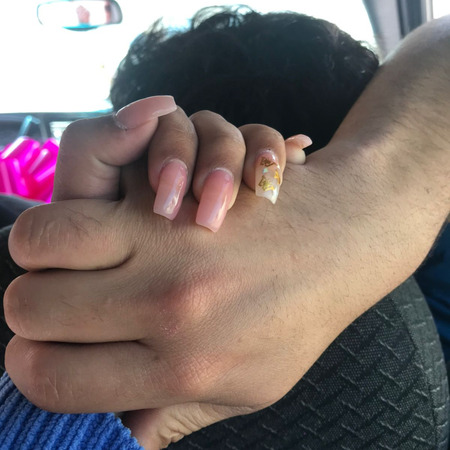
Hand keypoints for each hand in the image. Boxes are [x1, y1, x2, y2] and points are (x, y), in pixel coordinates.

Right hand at [5, 103, 316, 447]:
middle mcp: (169, 306)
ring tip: (75, 250)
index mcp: (182, 369)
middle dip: (31, 303)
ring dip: (44, 245)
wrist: (345, 238)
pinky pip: (85, 184)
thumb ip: (174, 415)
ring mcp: (168, 239)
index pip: (50, 379)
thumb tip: (117, 435)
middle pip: (29, 305)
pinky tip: (108, 211)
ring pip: (41, 235)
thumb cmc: (299, 316)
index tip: (47, 349)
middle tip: (61, 295)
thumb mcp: (250, 389)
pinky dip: (78, 194)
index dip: (32, 364)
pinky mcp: (176, 186)